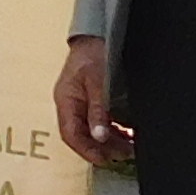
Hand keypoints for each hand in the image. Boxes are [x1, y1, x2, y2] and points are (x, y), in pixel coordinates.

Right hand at [54, 34, 130, 165]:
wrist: (98, 35)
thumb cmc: (95, 54)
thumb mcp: (98, 82)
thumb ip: (98, 110)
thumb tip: (99, 137)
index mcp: (66, 100)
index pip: (70, 134)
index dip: (86, 150)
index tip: (105, 159)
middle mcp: (70, 105)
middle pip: (81, 136)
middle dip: (102, 148)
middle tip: (125, 153)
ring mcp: (79, 104)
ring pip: (91, 132)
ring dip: (109, 142)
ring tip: (129, 146)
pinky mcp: (91, 102)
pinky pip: (98, 124)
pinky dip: (112, 132)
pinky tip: (126, 135)